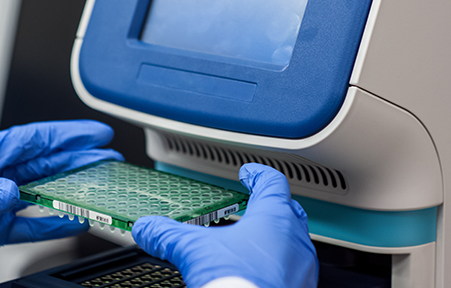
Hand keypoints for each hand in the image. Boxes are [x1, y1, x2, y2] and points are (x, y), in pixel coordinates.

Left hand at [0, 120, 121, 271]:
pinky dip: (54, 225)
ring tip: (100, 188)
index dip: (69, 135)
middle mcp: (0, 175)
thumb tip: (10, 192)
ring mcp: (1, 201)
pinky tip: (73, 222)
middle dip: (81, 159)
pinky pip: (33, 225)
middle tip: (109, 158)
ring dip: (73, 190)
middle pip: (50, 164)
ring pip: (47, 191)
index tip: (95, 133)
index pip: (37, 139)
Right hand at [132, 163, 317, 287]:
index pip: (271, 182)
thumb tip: (148, 228)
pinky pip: (293, 269)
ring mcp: (302, 267)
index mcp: (274, 218)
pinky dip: (278, 265)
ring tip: (252, 244)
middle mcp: (295, 239)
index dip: (258, 174)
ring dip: (275, 238)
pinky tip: (259, 273)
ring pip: (293, 242)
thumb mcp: (194, 251)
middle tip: (253, 205)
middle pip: (287, 210)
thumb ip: (168, 235)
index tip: (249, 173)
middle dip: (269, 205)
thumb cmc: (239, 285)